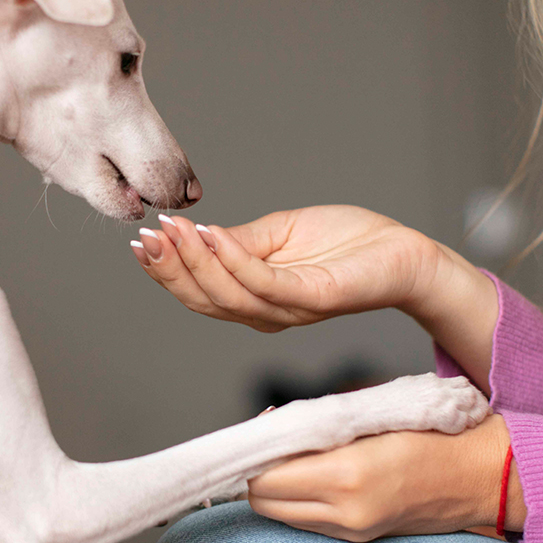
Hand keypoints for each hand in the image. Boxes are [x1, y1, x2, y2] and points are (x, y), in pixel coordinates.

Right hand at [132, 206, 437, 331]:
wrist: (400, 251)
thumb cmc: (343, 242)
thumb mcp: (278, 234)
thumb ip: (238, 242)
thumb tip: (196, 236)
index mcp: (253, 298)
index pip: (198, 291)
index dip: (166, 269)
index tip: (142, 238)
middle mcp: (265, 312)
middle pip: (204, 301)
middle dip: (170, 269)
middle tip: (148, 236)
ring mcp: (288, 309)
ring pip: (227, 296)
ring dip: (195, 261)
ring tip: (174, 230)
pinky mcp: (313, 298)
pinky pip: (264, 283)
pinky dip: (233, 260)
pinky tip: (212, 235)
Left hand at [246, 413, 526, 541]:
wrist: (477, 474)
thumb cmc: (427, 433)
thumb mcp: (367, 419)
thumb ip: (315, 427)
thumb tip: (271, 426)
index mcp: (346, 474)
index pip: (265, 479)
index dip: (252, 457)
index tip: (258, 436)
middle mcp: (345, 511)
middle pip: (263, 503)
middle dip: (257, 475)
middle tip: (269, 446)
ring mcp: (352, 530)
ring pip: (281, 516)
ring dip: (274, 490)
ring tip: (289, 459)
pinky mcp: (359, 539)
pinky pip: (306, 522)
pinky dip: (296, 501)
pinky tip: (309, 477)